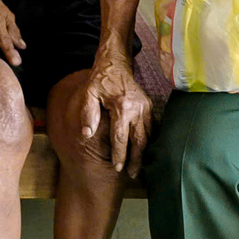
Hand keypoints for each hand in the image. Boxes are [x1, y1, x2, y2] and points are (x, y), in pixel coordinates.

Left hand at [79, 51, 152, 177]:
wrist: (115, 64)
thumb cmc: (99, 81)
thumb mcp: (88, 93)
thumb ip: (88, 113)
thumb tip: (86, 134)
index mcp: (122, 107)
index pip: (121, 138)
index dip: (119, 154)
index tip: (117, 167)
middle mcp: (137, 109)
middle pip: (139, 141)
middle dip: (135, 159)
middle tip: (131, 174)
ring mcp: (146, 108)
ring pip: (148, 136)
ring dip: (143, 152)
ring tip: (138, 167)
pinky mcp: (149, 106)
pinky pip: (152, 128)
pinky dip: (149, 141)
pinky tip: (144, 151)